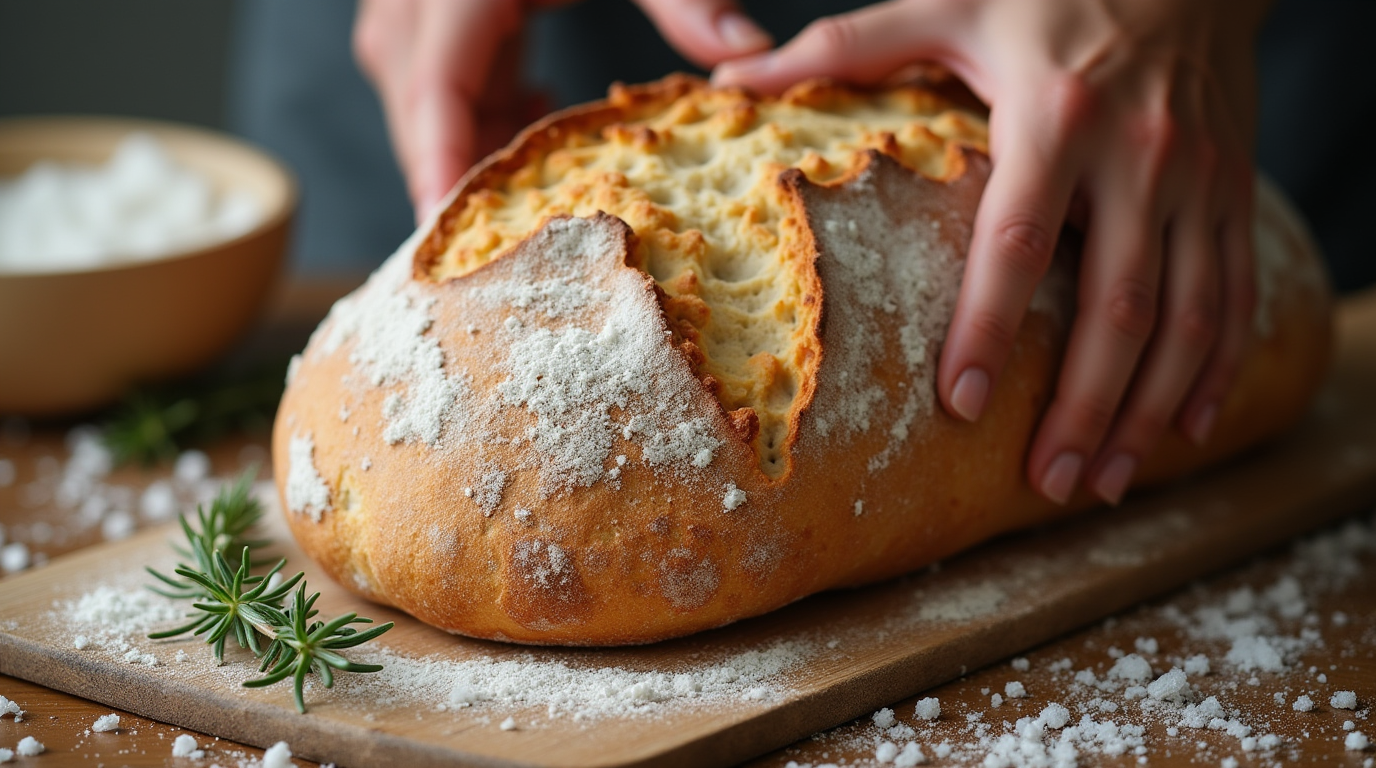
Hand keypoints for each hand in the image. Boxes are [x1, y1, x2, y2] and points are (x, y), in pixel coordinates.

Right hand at [354, 0, 772, 221]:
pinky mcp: (429, 22)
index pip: (437, 94)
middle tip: (512, 266)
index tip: (455, 241)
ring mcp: (411, 15)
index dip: (442, 171)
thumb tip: (750, 58)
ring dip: (480, 157)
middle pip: (424, 117)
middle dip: (462, 188)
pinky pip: (443, 91)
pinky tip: (539, 127)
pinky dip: (485, 121)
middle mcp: (415, 4)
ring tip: (543, 205)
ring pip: (428, 111)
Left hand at [714, 0, 1267, 505]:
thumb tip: (735, 81)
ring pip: (1187, 319)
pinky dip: (1220, 368)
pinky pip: (1238, 294)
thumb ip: (851, 44)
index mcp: (1057, 116)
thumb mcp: (953, 3)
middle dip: (1082, 407)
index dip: (987, 328)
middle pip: (1118, 308)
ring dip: (1147, 411)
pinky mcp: (1236, 194)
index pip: (1018, 241)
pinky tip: (1186, 429)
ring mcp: (1200, 182)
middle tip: (1043, 484)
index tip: (958, 405)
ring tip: (1102, 483)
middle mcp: (1140, 158)